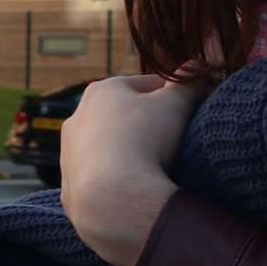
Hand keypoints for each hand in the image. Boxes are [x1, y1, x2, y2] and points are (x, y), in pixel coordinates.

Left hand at [59, 71, 211, 265]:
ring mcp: (69, 153)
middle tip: (174, 140)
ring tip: (153, 168)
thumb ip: (188, 83)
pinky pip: (100, 177)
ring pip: (108, 147)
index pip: (147, 85)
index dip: (173, 96)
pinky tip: (133, 189)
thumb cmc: (145, 141)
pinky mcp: (68, 185)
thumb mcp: (176, 105)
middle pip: (124, 116)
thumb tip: (198, 66)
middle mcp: (78, 117)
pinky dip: (115, 180)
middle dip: (147, 125)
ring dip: (129, 153)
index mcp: (103, 90)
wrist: (113, 199)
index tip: (190, 111)